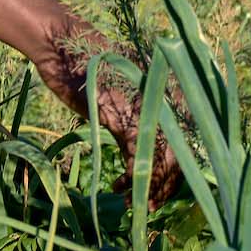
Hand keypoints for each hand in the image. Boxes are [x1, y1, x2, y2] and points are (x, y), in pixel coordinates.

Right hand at [36, 32, 182, 201]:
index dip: (176, 173)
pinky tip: (119, 187)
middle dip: (166, 187)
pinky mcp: (125, 114)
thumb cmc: (86, 70)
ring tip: (134, 203)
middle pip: (181, 155)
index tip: (161, 193)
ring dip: (149, 188)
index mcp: (168, 92)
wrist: (64, 45)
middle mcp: (165, 99)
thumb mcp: (116, 99)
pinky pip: (139, 157)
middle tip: (149, 205)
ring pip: (163, 161)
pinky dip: (133, 179)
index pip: (186, 141)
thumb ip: (135, 122)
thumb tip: (141, 158)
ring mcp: (147, 106)